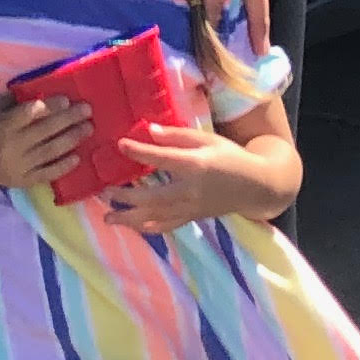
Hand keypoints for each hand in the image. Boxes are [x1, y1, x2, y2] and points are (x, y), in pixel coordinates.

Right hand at [0, 96, 89, 193]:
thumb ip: (17, 101)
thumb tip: (45, 92)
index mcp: (4, 125)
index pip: (31, 114)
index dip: (50, 106)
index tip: (67, 99)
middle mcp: (13, 146)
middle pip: (46, 131)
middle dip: (69, 120)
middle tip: (87, 110)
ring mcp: (18, 166)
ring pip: (50, 151)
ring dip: (72, 139)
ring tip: (88, 129)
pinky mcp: (22, 181)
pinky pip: (46, 174)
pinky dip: (63, 166)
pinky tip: (77, 157)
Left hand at [101, 122, 258, 232]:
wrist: (256, 186)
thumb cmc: (231, 156)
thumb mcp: (207, 139)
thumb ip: (177, 136)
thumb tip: (149, 130)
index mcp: (196, 166)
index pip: (162, 159)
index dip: (140, 152)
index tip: (121, 145)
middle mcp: (191, 191)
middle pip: (152, 198)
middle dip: (125, 198)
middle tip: (104, 192)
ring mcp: (191, 208)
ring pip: (155, 218)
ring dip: (129, 219)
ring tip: (108, 217)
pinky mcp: (192, 218)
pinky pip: (166, 226)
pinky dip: (147, 228)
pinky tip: (133, 226)